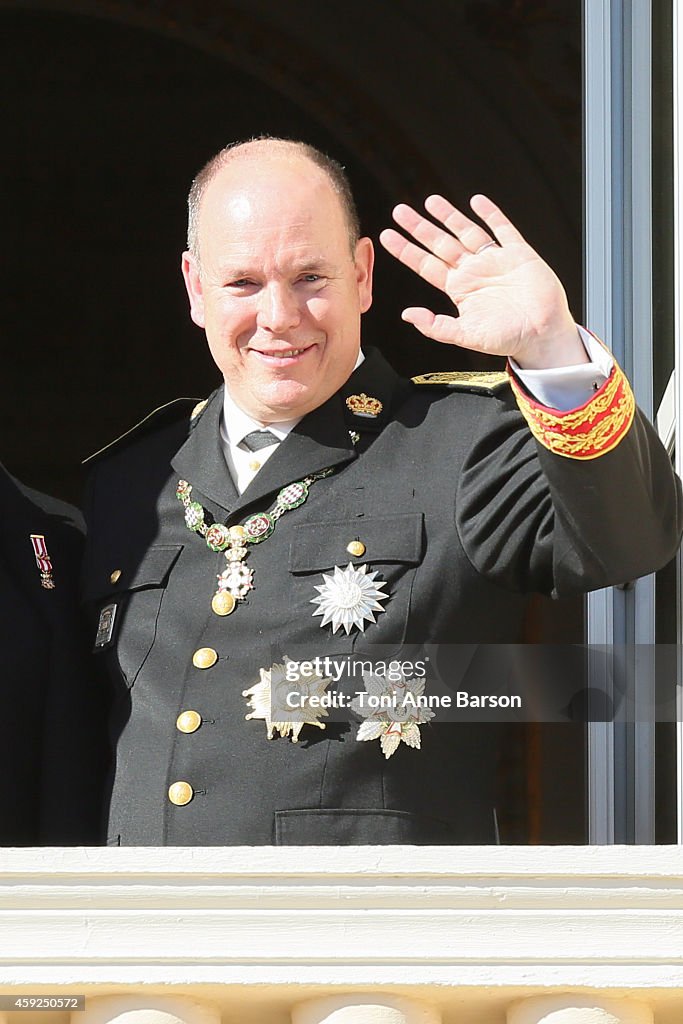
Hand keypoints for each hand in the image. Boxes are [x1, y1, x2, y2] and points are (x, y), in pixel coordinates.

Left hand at [379, 194, 586, 368]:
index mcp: (459, 289)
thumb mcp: (466, 336)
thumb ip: (436, 326)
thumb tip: (408, 315)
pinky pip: (502, 229)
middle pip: (441, 243)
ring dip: (449, 216)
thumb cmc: (507, 338)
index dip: (406, 250)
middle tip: (400, 211)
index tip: (387, 236)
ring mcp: (495, 260)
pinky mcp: (519, 254)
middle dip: (420, 227)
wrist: (542, 336)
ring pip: (467, 231)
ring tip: (431, 201)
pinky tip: (477, 202)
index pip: (426, 265)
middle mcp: (474, 272)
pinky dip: (491, 214)